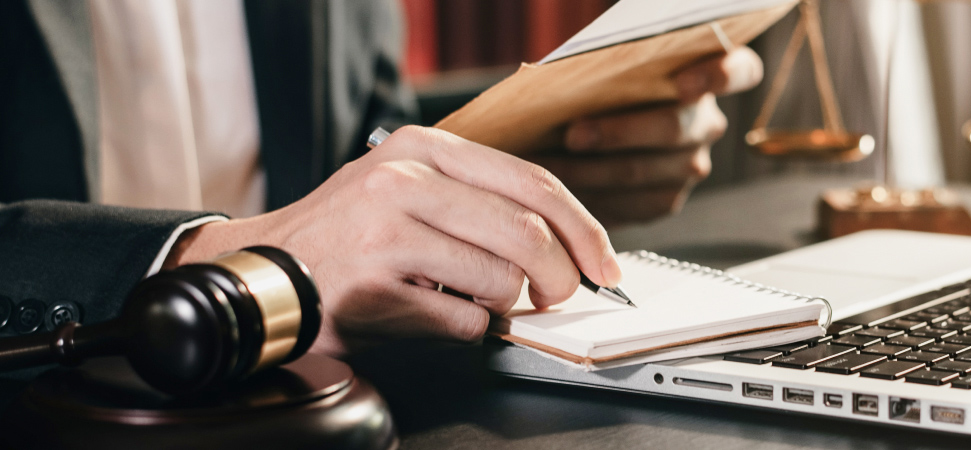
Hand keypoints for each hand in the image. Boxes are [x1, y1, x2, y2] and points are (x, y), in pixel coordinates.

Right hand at [165, 126, 621, 355]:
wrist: (266, 273)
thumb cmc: (347, 233)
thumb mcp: (409, 184)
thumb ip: (479, 197)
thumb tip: (564, 237)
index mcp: (423, 148)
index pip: (532, 183)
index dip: (583, 228)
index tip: (602, 261)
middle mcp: (405, 181)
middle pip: (528, 233)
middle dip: (560, 276)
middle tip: (560, 296)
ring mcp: (387, 234)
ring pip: (501, 279)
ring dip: (505, 303)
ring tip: (473, 298)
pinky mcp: (376, 289)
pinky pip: (464, 321)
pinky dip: (468, 328)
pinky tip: (437, 313)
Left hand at [528, 48, 763, 227]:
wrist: (591, 126)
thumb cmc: (605, 86)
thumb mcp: (615, 69)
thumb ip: (613, 72)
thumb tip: (572, 83)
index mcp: (711, 75)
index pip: (738, 72)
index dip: (717, 76)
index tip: (684, 84)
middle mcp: (708, 123)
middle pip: (674, 129)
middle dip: (618, 133)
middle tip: (573, 135)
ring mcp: (692, 165)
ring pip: (644, 172)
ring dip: (591, 171)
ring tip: (549, 165)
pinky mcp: (668, 199)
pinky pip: (632, 204)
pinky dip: (592, 196)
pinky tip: (560, 189)